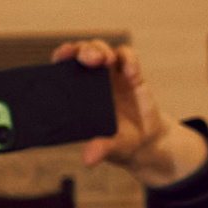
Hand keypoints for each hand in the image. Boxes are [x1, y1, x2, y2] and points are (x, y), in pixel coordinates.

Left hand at [51, 41, 203, 187]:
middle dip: (82, 50)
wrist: (147, 142)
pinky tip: (131, 71)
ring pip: (101, 49)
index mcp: (78, 95)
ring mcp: (112, 76)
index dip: (61, 57)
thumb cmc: (120, 142)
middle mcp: (91, 82)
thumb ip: (100, 148)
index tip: (62, 56)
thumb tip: (89, 159)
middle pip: (81, 53)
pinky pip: (127, 57)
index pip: (63, 69)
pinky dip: (128, 59)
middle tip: (90, 59)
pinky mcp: (133, 76)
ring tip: (107, 61)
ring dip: (101, 50)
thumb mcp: (110, 147)